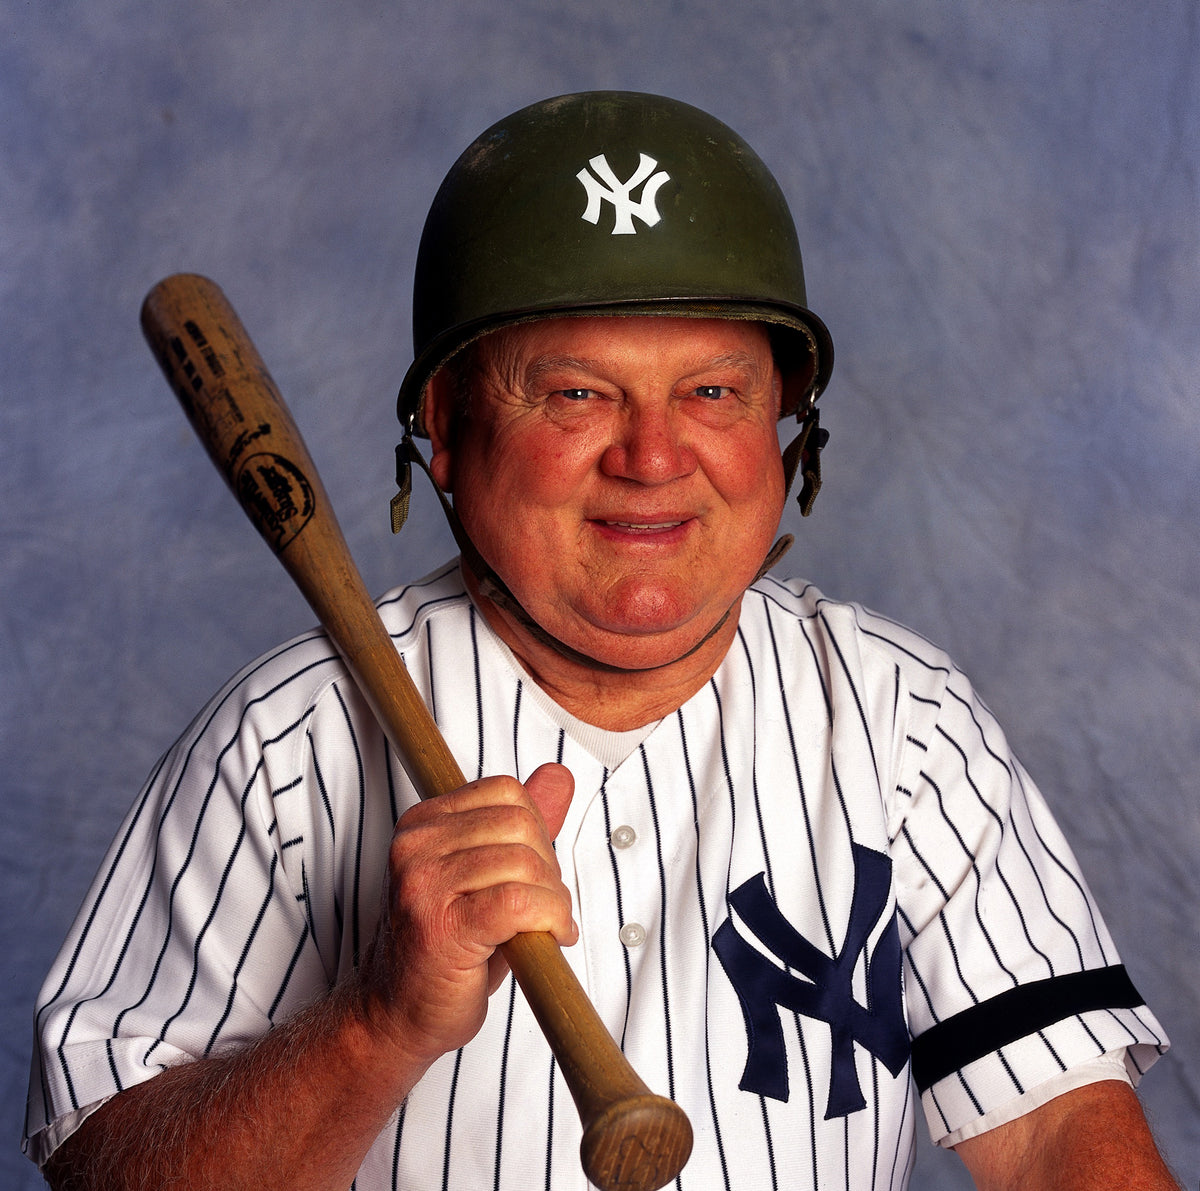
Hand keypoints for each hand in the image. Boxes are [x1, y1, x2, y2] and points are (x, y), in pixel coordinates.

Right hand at [354, 762, 576, 1070]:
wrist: (396, 1015)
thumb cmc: (446, 946)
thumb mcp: (486, 873)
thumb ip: (522, 823)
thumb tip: (559, 775)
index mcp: (422, 823)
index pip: (506, 792)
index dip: (538, 831)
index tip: (535, 872)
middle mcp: (415, 846)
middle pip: (519, 825)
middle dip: (549, 867)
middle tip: (546, 906)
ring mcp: (424, 885)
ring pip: (524, 864)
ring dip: (553, 899)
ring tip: (546, 926)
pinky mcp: (443, 927)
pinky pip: (520, 903)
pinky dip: (549, 919)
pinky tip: (549, 938)